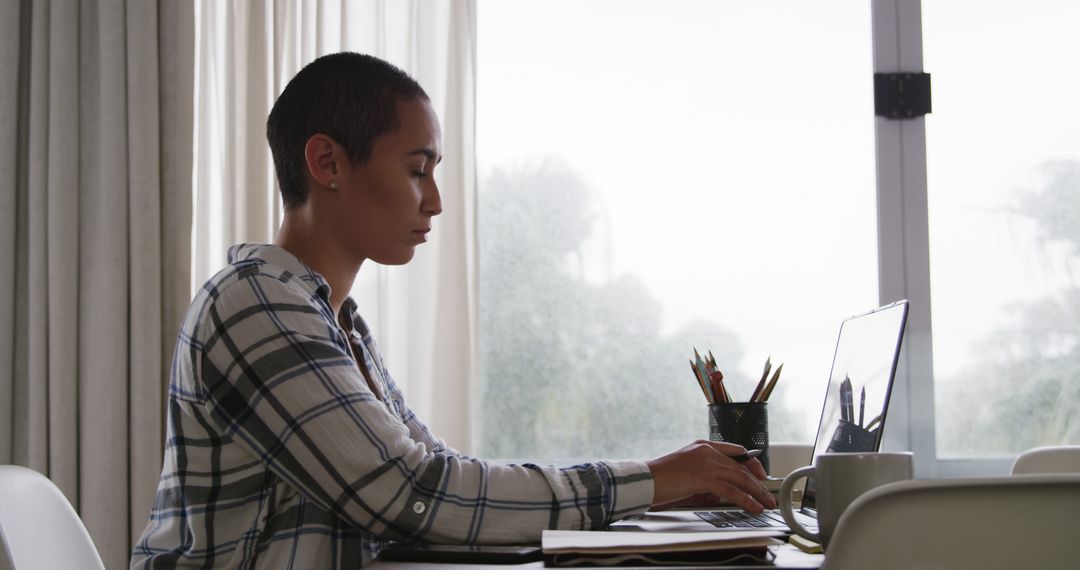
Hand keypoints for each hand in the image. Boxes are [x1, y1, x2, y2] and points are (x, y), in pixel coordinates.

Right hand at [645, 440, 776, 512]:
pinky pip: (731, 490)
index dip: (751, 463)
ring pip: (740, 478)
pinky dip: (746, 500)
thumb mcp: (688, 473)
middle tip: (768, 494)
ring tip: (766, 503)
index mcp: (703, 446)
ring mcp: (706, 463)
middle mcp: (707, 451)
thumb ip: (707, 478)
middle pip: (741, 466)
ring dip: (757, 492)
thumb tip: (722, 491)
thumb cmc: (660, 478)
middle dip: (758, 482)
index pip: (736, 451)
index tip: (760, 474)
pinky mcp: (703, 477)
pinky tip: (754, 507)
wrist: (644, 479)